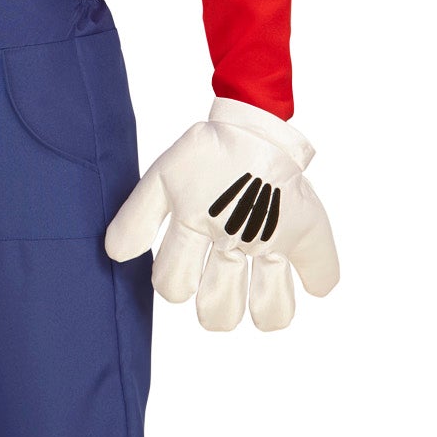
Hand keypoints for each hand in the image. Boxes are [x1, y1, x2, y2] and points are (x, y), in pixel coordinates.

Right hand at [104, 97, 338, 331]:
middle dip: (218, 305)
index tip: (186, 254)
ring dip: (267, 306)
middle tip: (226, 270)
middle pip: (220, 312)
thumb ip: (138, 216)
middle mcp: (231, 256)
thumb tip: (116, 255)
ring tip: (266, 272)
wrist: (249, 124)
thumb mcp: (165, 178)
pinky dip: (318, 276)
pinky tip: (304, 263)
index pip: (176, 288)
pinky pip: (320, 271)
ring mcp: (269, 249)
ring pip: (272, 312)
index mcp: (196, 243)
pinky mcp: (305, 234)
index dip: (177, 283)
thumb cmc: (205, 155)